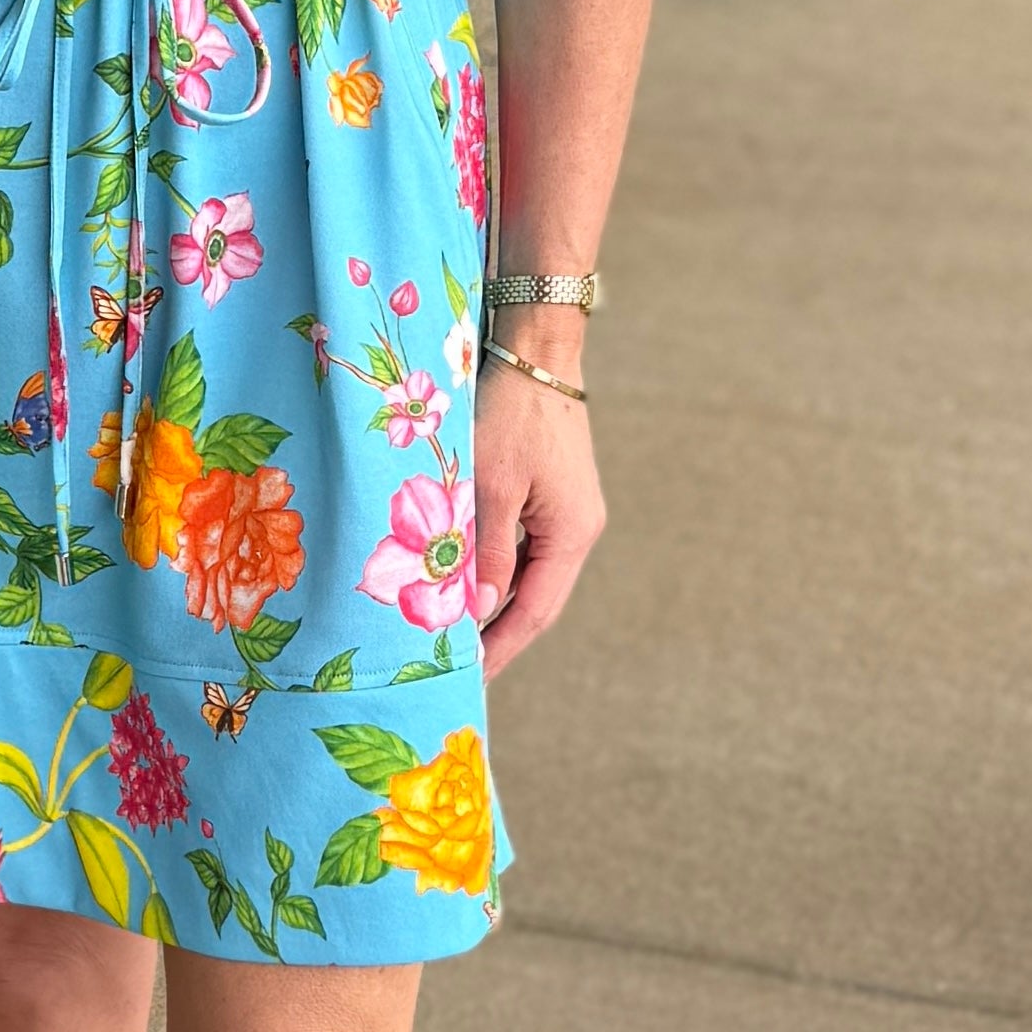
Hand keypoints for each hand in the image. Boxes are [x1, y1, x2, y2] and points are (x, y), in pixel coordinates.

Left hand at [471, 360, 603, 674]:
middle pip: (536, 601)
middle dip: (497, 636)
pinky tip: (466, 584)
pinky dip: (495, 571)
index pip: (534, 613)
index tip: (467, 682)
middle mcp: (578, 530)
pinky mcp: (550, 495)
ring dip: (494, 605)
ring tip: (454, 637)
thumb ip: (487, 551)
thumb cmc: (512, 411)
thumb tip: (478, 612)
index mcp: (572, 534)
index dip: (499, 649)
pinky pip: (523, 549)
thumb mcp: (491, 485)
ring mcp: (567, 513)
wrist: (535, 350)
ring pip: (528, 577)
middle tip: (455, 670)